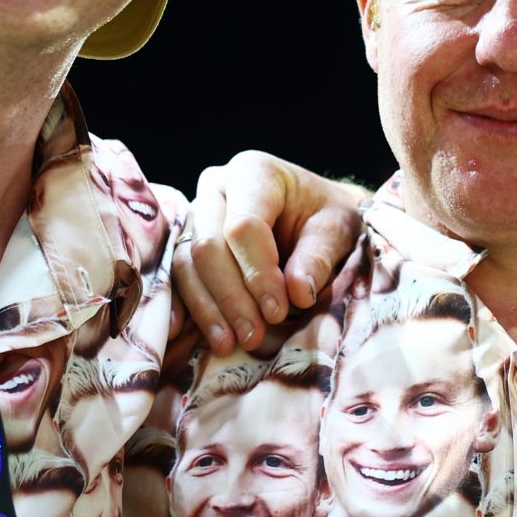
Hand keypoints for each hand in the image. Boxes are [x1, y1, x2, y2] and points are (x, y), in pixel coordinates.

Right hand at [172, 151, 364, 351]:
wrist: (314, 212)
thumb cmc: (326, 216)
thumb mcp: (336, 230)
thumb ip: (318, 258)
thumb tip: (298, 294)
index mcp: (254, 172)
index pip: (243, 226)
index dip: (257, 273)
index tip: (278, 311)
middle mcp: (216, 187)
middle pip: (209, 245)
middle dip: (232, 296)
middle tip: (255, 335)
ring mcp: (197, 214)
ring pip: (188, 264)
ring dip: (208, 309)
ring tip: (230, 344)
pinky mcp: (187, 241)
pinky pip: (179, 276)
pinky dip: (188, 307)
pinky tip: (191, 335)